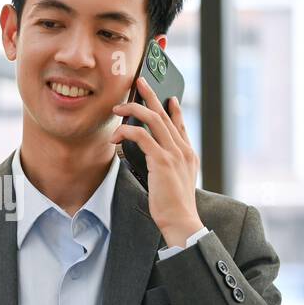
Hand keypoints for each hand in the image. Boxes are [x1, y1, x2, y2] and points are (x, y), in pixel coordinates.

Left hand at [111, 76, 204, 245]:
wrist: (181, 221)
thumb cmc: (172, 206)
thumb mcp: (172, 181)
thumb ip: (163, 166)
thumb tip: (144, 155)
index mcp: (188, 154)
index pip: (180, 125)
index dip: (174, 109)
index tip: (169, 98)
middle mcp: (183, 150)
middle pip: (165, 114)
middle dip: (151, 96)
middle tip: (140, 82)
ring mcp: (174, 154)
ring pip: (153, 120)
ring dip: (133, 110)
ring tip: (118, 108)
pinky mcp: (162, 161)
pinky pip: (142, 137)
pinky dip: (127, 132)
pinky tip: (116, 136)